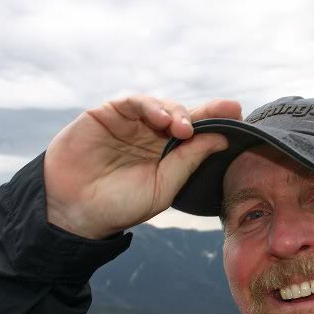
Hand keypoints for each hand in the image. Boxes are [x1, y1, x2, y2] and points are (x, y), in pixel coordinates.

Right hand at [43, 95, 241, 238]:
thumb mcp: (163, 186)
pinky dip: (149, 105)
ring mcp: (129, 123)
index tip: (237, 110)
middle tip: (220, 115)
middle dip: (203, 111)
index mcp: (167, 153)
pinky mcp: (106, 113)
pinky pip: (132, 101)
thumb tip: (222, 139)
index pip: (196, 131)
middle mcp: (150, 135)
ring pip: (160, 104)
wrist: (75, 212)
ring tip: (183, 127)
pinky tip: (161, 119)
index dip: (216, 119)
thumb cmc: (119, 205)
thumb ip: (189, 161)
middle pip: (182, 113)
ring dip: (176, 111)